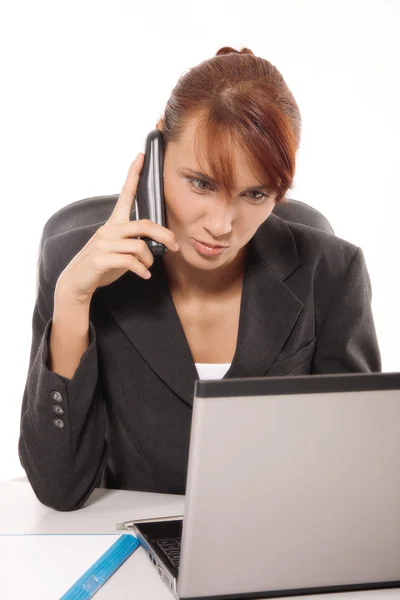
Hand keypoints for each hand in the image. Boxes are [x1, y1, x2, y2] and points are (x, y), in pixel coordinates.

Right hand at [55, 153, 178, 305]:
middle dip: (164, 235)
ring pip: (140, 246)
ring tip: (147, 268)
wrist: (77, 281)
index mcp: (113, 223)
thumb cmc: (102, 265)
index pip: (125, 194)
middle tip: (174, 246)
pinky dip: (142, 270)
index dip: (133, 174)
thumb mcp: (118, 249)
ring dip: (149, 259)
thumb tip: (158, 244)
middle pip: (145, 225)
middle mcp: (108, 229)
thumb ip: (134, 241)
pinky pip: (131, 262)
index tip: (140, 156)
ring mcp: (104, 243)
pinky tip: (144, 275)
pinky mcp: (101, 258)